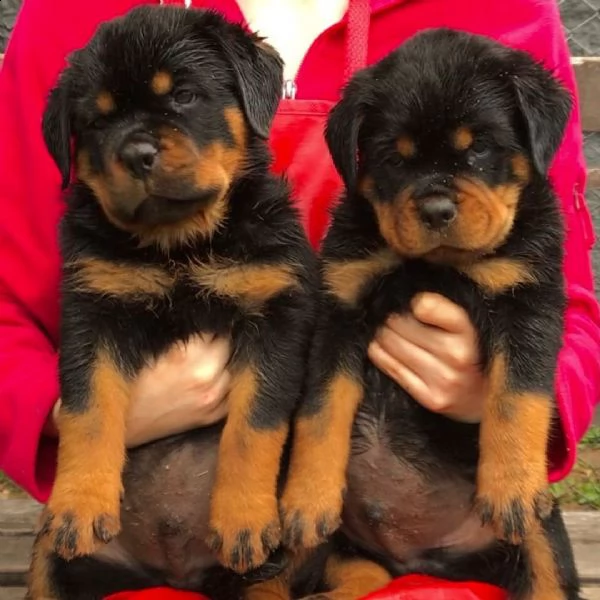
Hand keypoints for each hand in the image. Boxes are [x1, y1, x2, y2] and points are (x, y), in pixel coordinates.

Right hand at [45, 334, 231, 446]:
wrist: (114, 423)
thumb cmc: (125, 380)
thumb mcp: (148, 345)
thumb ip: (178, 330)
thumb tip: (201, 311)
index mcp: (185, 354)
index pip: (214, 325)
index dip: (210, 319)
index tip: (206, 316)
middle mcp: (204, 375)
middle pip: (227, 344)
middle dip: (219, 337)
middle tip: (207, 334)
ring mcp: (211, 397)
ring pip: (234, 367)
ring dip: (225, 360)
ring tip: (211, 356)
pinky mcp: (211, 416)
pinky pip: (233, 393)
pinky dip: (228, 382)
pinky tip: (216, 376)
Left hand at [368, 293, 486, 422]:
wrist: (485, 400)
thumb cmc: (470, 353)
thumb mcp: (466, 326)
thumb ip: (441, 310)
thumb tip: (402, 299)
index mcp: (468, 331)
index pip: (427, 306)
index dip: (416, 303)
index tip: (413, 305)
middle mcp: (457, 356)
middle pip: (401, 324)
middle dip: (392, 318)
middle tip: (390, 317)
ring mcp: (444, 380)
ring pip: (392, 345)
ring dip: (382, 335)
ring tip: (383, 331)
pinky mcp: (432, 399)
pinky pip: (391, 368)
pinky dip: (379, 353)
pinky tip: (378, 347)